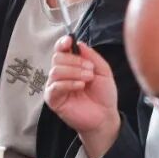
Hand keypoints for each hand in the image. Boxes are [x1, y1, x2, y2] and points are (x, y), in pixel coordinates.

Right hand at [45, 37, 120, 157]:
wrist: (105, 116)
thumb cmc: (103, 95)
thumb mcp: (103, 71)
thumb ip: (92, 56)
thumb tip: (79, 44)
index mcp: (72, 65)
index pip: (60, 50)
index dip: (62, 43)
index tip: (69, 41)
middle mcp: (61, 74)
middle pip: (57, 58)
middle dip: (75, 61)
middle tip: (90, 70)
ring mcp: (55, 86)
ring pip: (56, 71)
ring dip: (74, 72)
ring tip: (88, 79)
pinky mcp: (53, 99)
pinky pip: (55, 86)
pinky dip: (68, 83)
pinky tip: (80, 86)